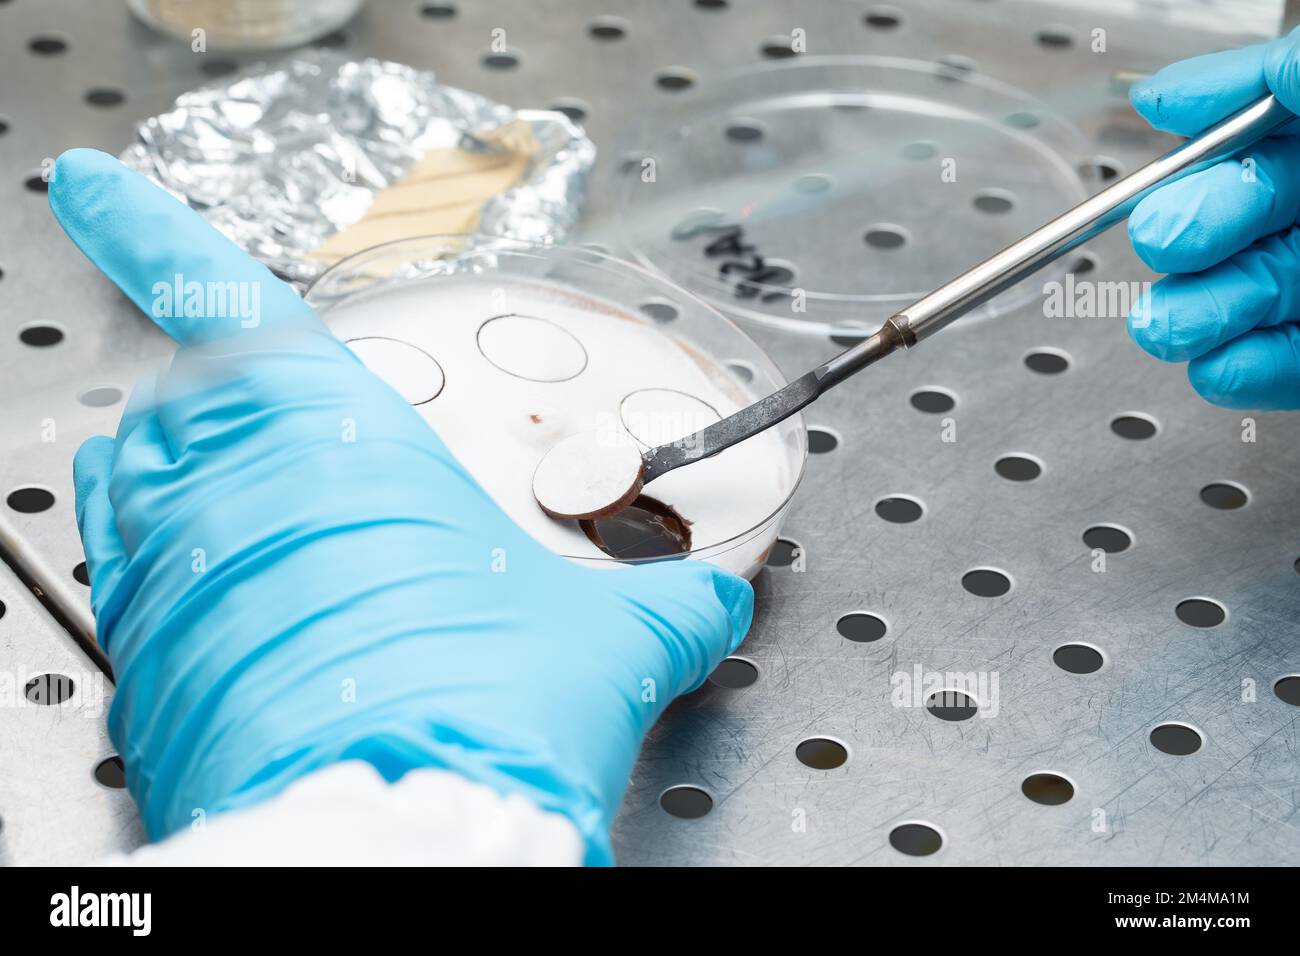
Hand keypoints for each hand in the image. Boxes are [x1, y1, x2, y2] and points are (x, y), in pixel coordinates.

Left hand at [51, 149, 752, 864]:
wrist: (404, 839)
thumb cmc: (485, 710)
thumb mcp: (602, 641)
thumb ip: (668, 603)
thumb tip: (712, 600)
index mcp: (336, 439)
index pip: (218, 296)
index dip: (150, 227)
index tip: (95, 186)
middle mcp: (229, 490)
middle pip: (182, 399)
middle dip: (223, 398)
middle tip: (288, 437)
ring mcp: (171, 578)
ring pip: (141, 484)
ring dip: (188, 478)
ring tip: (266, 517)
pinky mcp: (148, 666)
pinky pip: (132, 580)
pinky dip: (171, 564)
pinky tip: (242, 604)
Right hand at [1126, 29, 1299, 408]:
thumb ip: (1282, 73)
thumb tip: (1168, 95)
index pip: (1248, 141)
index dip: (1196, 157)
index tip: (1157, 177)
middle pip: (1238, 224)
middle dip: (1188, 237)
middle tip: (1167, 238)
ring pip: (1251, 300)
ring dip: (1198, 315)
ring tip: (1171, 322)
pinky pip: (1290, 366)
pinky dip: (1248, 372)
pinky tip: (1221, 365)